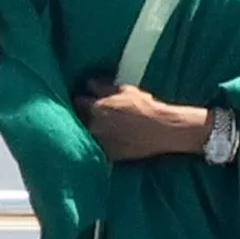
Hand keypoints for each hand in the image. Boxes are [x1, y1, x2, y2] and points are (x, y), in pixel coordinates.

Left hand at [75, 80, 206, 160]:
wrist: (161, 129)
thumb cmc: (144, 107)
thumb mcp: (125, 90)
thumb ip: (103, 87)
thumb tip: (89, 83)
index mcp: (95, 108)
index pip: (78, 102)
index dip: (82, 99)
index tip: (84, 99)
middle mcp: (94, 126)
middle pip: (80, 120)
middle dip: (84, 116)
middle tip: (94, 114)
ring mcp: (101, 142)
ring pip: (88, 135)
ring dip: (92, 131)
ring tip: (103, 127)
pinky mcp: (109, 155)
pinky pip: (98, 148)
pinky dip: (101, 143)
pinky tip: (110, 138)